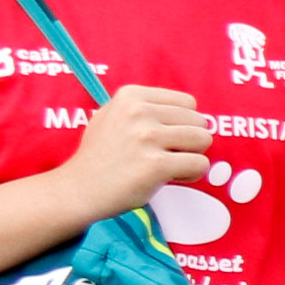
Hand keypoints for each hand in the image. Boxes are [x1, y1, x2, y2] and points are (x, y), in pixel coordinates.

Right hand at [61, 85, 213, 223]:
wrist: (80, 188)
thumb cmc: (102, 155)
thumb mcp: (114, 116)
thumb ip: (147, 109)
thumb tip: (192, 110)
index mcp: (131, 95)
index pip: (188, 103)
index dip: (183, 123)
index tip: (164, 138)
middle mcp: (138, 111)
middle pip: (199, 121)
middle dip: (190, 142)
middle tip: (165, 155)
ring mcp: (146, 137)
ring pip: (203, 140)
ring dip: (192, 157)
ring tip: (168, 165)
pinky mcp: (156, 164)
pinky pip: (200, 164)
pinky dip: (191, 174)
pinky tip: (168, 177)